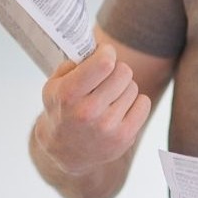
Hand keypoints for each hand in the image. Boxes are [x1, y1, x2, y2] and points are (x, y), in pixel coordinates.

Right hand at [34, 43, 149, 175]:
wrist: (67, 151)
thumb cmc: (62, 110)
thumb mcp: (54, 86)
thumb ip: (73, 64)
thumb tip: (97, 47)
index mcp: (69, 95)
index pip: (104, 64)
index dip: (107, 52)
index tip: (105, 52)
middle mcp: (88, 112)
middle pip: (123, 72)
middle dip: (116, 70)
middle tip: (107, 77)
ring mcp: (108, 126)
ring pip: (133, 87)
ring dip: (124, 88)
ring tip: (110, 97)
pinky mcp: (124, 136)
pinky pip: (144, 103)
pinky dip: (136, 102)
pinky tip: (121, 108)